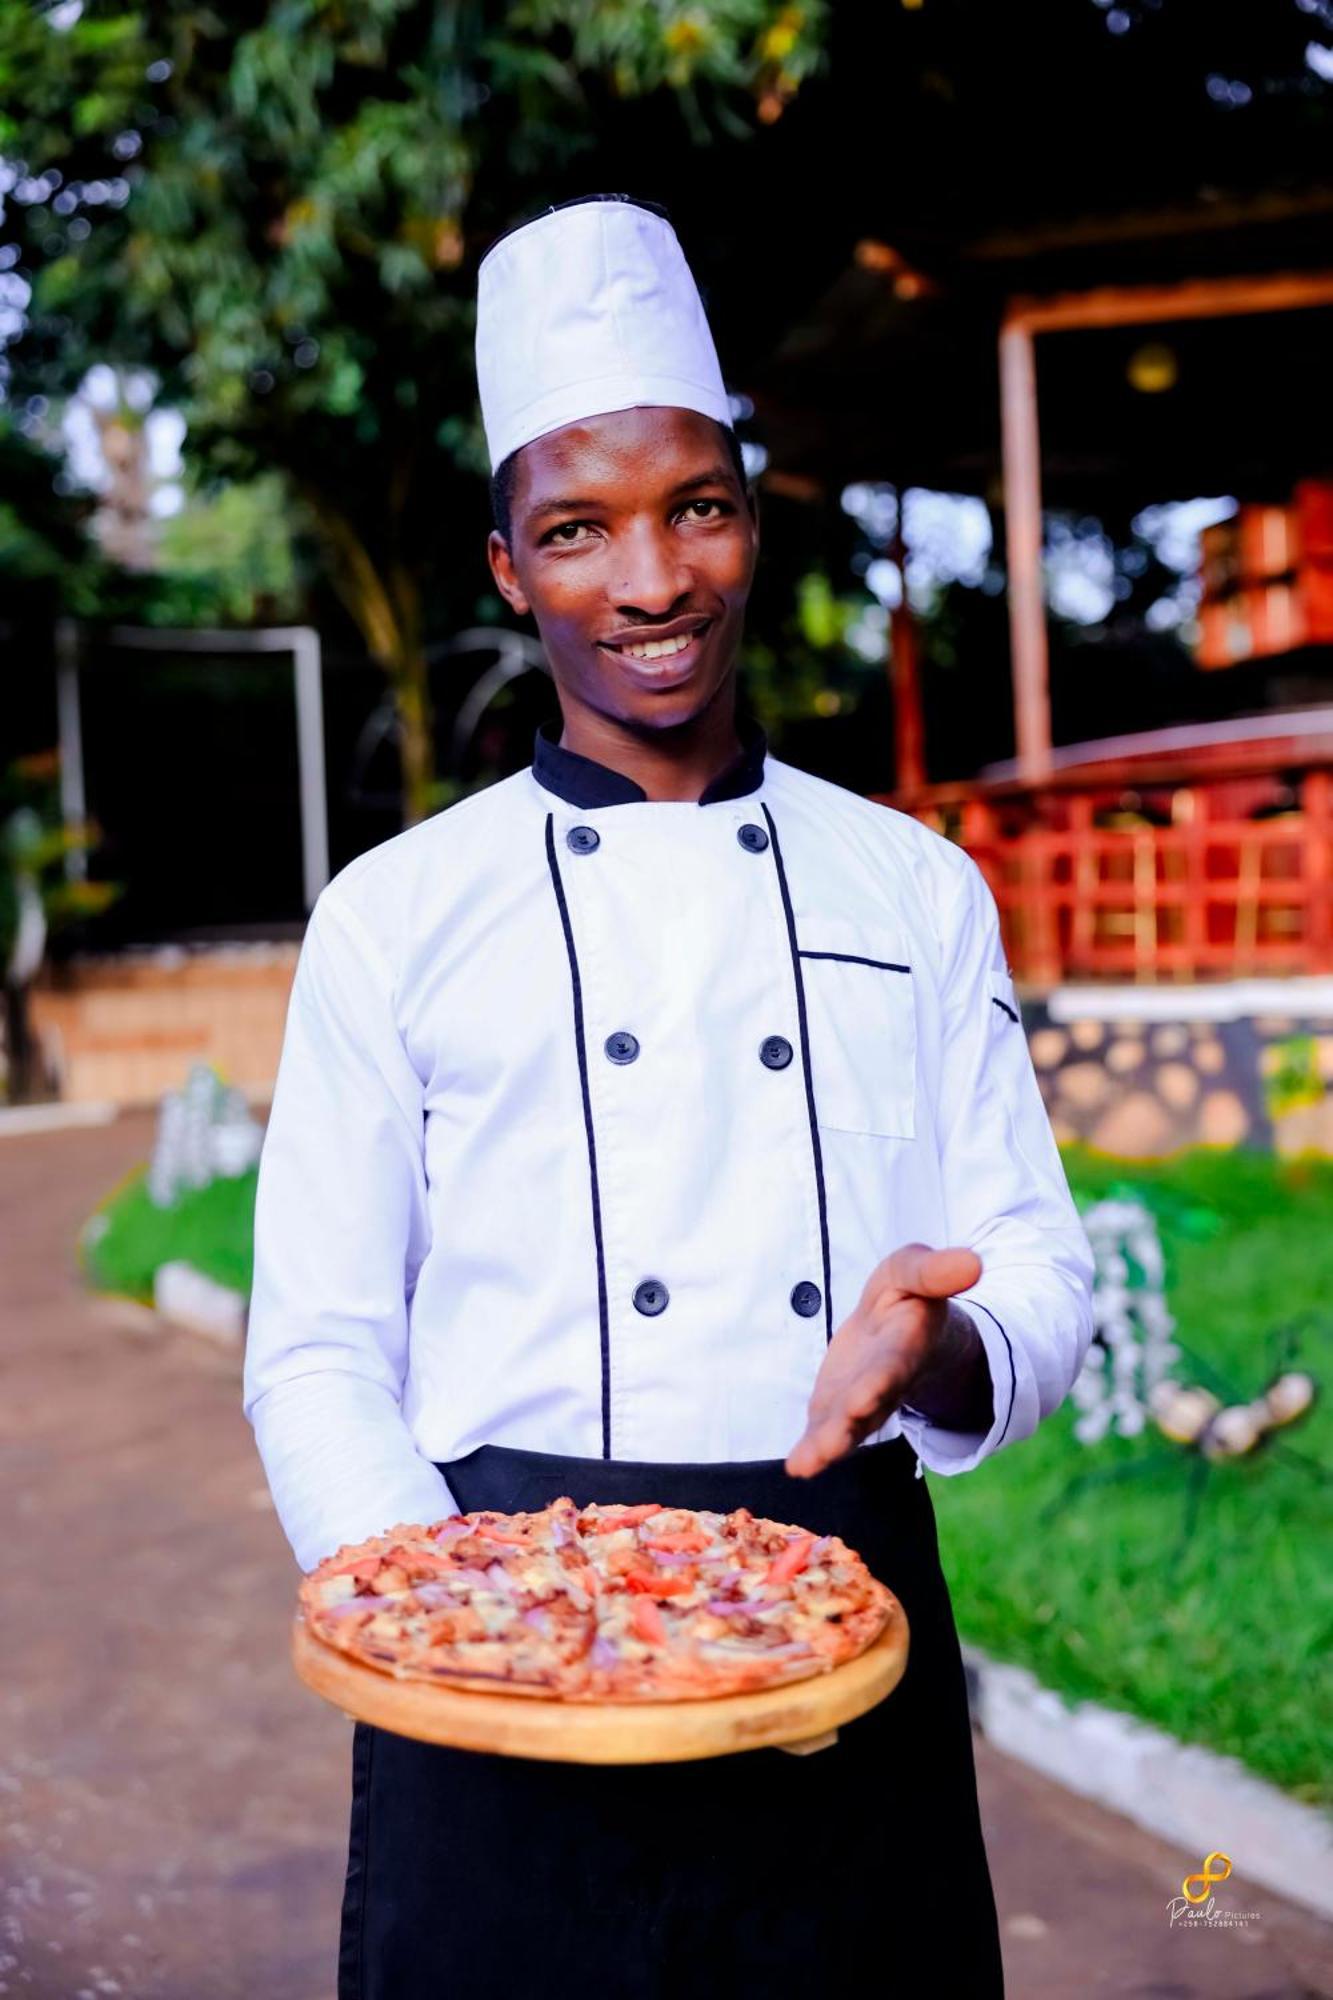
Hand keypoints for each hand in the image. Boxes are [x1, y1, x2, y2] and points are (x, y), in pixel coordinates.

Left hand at [785, 1243, 983, 1479]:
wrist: (900, 1327)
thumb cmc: (909, 1296)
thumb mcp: (916, 1269)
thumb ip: (937, 1270)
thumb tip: (974, 1263)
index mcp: (906, 1343)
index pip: (895, 1363)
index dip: (880, 1380)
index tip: (862, 1400)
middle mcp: (886, 1380)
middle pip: (871, 1404)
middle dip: (852, 1421)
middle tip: (832, 1442)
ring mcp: (861, 1399)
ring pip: (849, 1427)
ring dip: (831, 1444)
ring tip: (809, 1463)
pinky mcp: (835, 1408)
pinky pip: (824, 1432)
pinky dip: (812, 1451)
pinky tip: (798, 1467)